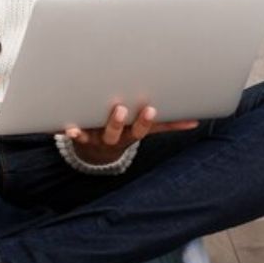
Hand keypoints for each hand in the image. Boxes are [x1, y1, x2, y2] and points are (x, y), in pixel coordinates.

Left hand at [64, 104, 200, 164]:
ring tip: (91, 116)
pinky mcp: (82, 137)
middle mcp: (116, 138)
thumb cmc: (126, 132)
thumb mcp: (143, 130)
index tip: (151, 109)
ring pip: (99, 133)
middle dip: (121, 122)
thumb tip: (195, 121)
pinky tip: (67, 128)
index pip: (142, 130)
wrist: (99, 153)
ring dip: (95, 126)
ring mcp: (98, 138)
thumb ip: (167, 124)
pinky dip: (72, 132)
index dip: (146, 121)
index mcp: (132, 135)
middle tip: (122, 109)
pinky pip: (77, 136)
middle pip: (119, 132)